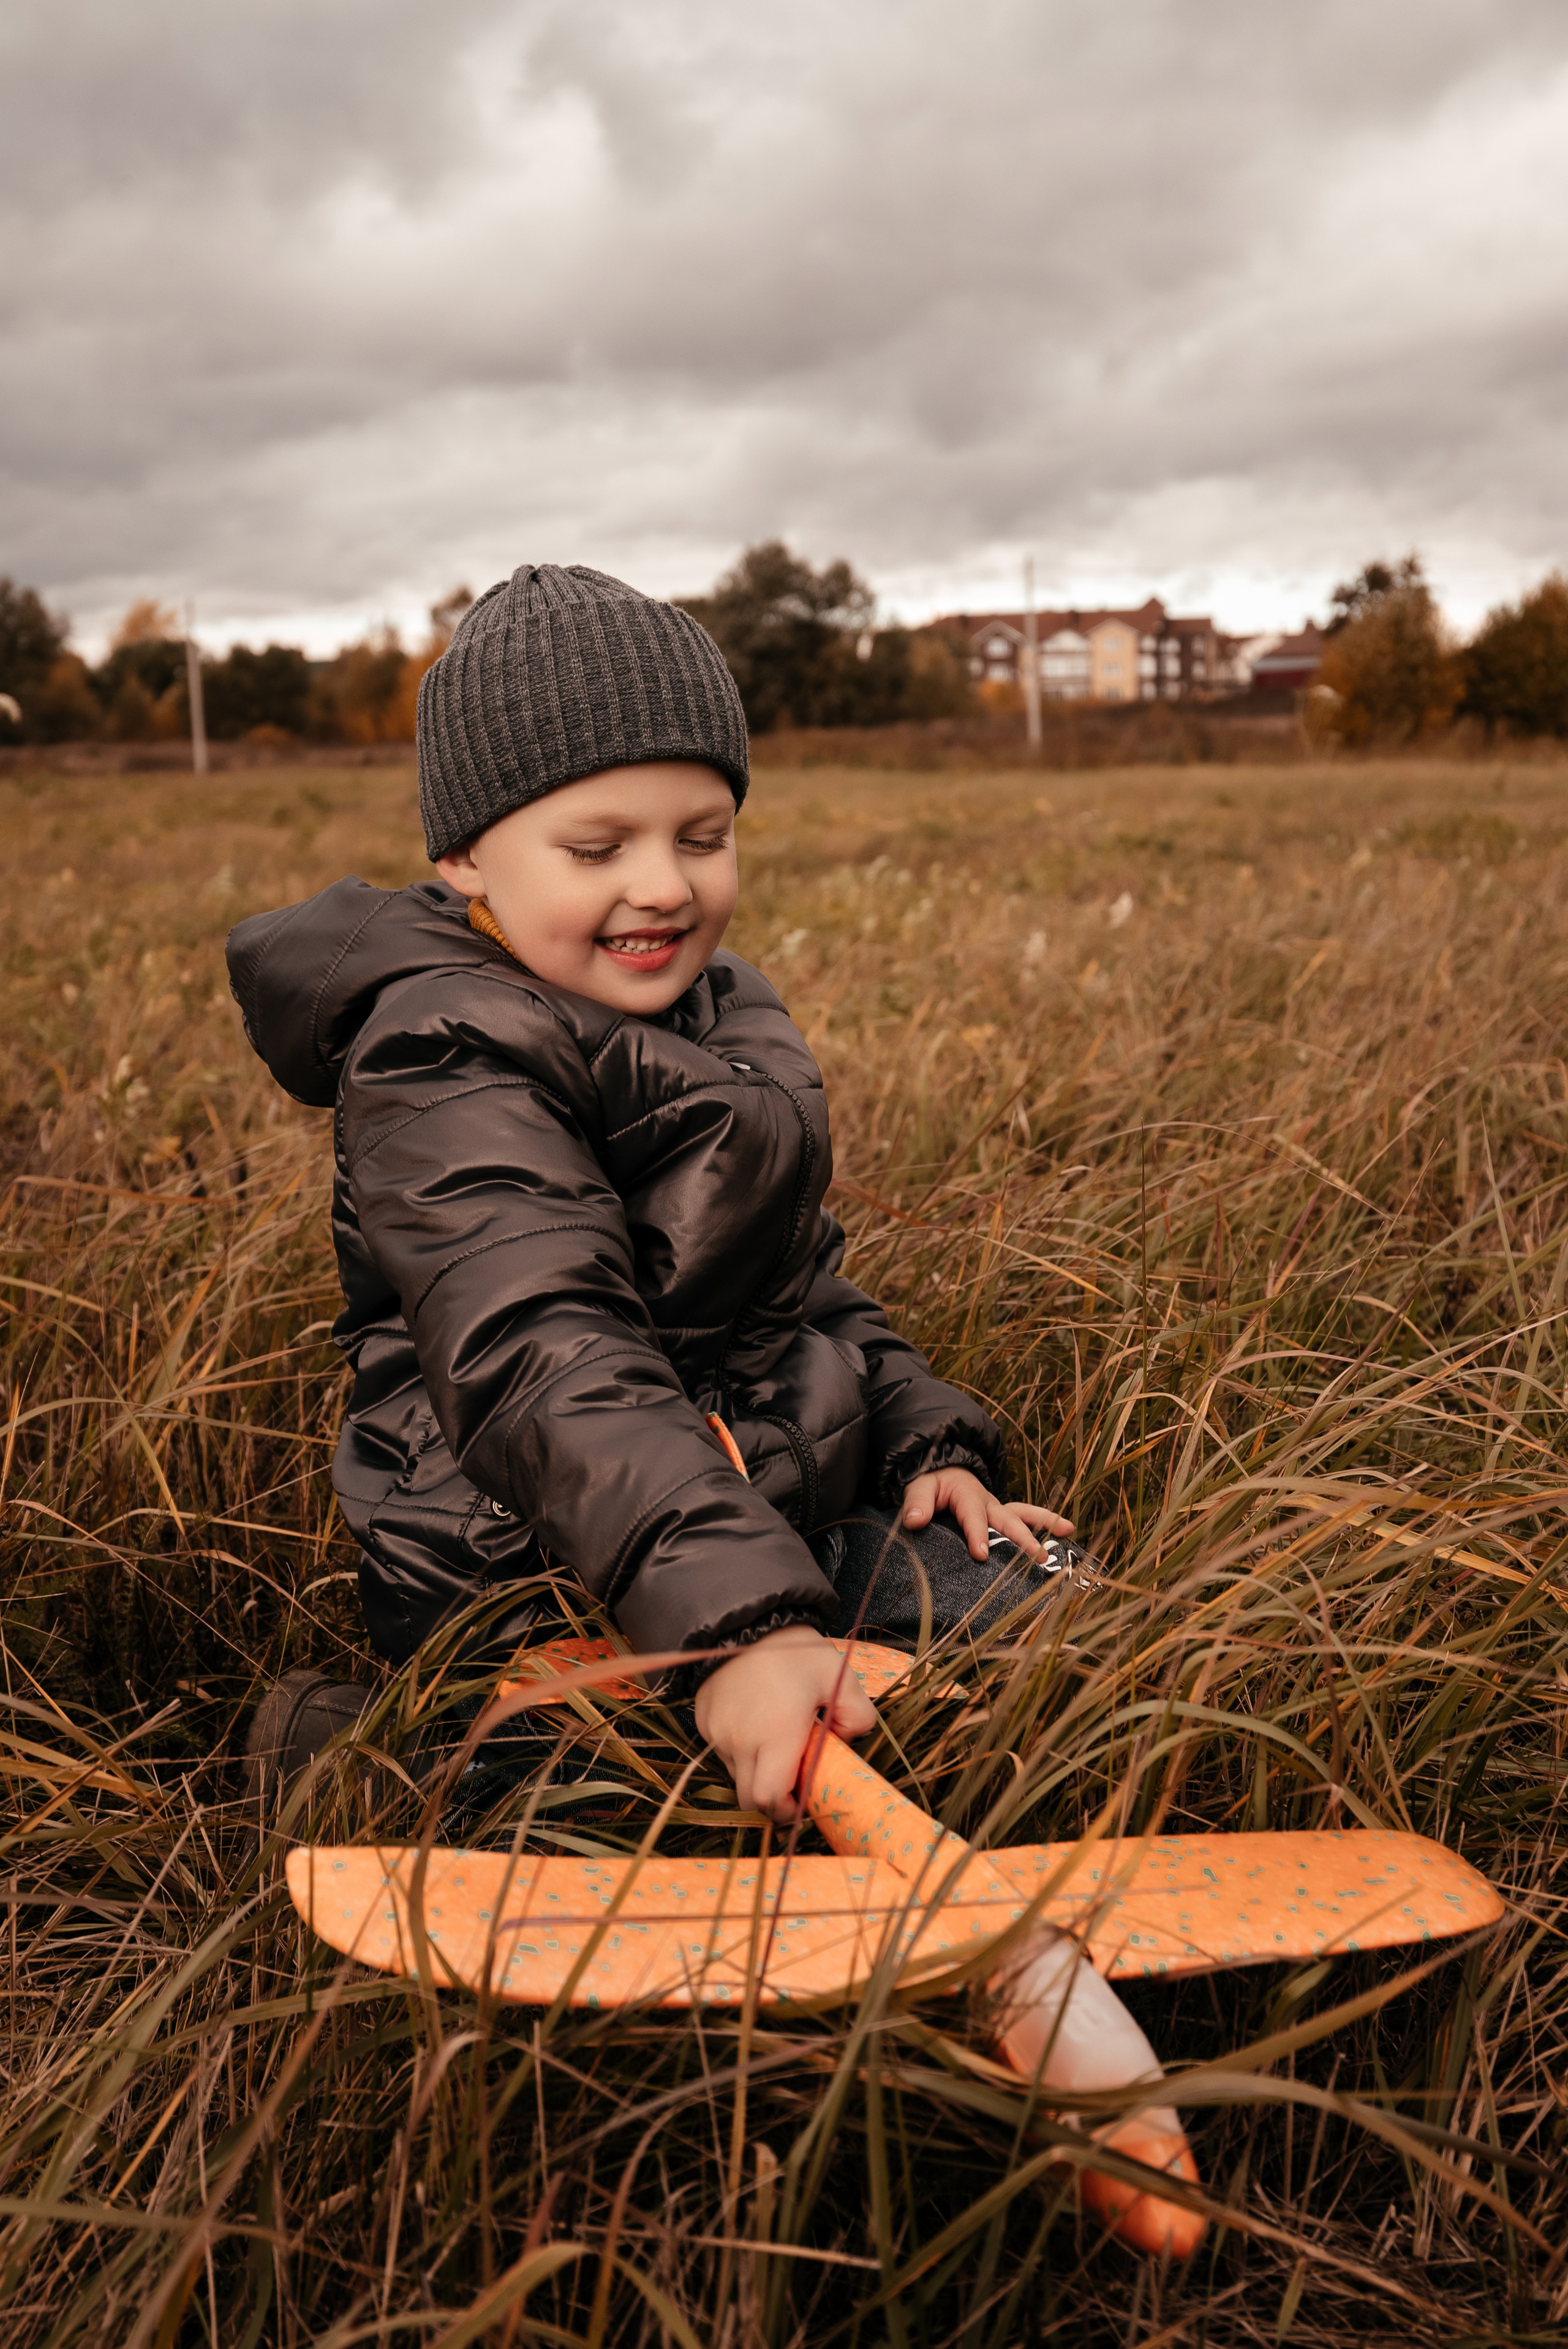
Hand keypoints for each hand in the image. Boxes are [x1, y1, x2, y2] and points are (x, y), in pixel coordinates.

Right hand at [694, 1623, 877, 1823]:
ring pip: (735, 1774)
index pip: (770, 1799)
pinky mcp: (704, 1720)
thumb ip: (858, 1714)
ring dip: (757, 1771)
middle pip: (750, 1797)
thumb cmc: (794, 1650)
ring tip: (776, 1740)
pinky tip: (755, 1722)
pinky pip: (721, 1749)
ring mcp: (717, 1732)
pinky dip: (739, 1748)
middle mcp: (741, 1740)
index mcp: (776, 1735)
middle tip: (793, 1778)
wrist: (744, 1619)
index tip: (803, 1800)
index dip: (787, 1810)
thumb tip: (850, 1740)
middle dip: (773, 1798)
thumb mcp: (838, 1674)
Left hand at [901, 1467, 1073, 1562]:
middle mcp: (989, 1502)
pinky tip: (1064, 1537)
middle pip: (1008, 1519)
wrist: (942, 1471)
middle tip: (1037, 1556)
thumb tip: (914, 1521)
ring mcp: (999, 1509)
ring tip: (1068, 1531)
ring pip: (1025, 1515)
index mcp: (968, 1495)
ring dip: (1046, 1524)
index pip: (973, 1517)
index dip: (977, 1535)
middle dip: (1023, 1538)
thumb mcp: (918, 1487)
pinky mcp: (1003, 1517)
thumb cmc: (932, 1483)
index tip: (981, 1554)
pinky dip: (1046, 1526)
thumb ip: (917, 1503)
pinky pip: (1026, 1519)